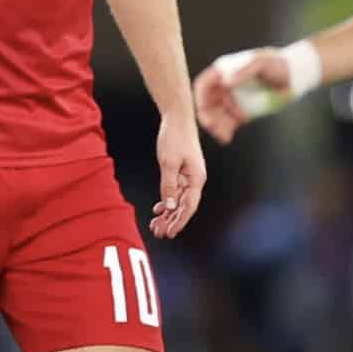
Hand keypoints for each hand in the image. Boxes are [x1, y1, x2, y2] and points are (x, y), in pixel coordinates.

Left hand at [148, 117, 207, 238]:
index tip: (169, 233)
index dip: (179, 222)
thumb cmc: (174, 137)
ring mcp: (189, 176)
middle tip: (158, 233)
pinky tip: (158, 210)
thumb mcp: (168, 162)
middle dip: (172, 221)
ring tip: (156, 225)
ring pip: (179, 201)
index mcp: (197, 179)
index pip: (189, 207)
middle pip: (184, 207)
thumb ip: (169, 185)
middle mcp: (195, 180)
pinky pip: (176, 192)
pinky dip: (168, 201)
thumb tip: (170, 207)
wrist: (177, 117)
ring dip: (169, 214)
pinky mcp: (182, 171)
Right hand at [192, 49, 289, 144]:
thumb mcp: (261, 63)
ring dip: (216, 126)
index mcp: (224, 71)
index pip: (204, 84)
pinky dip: (225, 131)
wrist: (294, 76)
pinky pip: (228, 123)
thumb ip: (243, 72)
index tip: (203, 109)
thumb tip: (226, 81)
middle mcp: (225, 86)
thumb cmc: (277, 63)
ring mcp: (232, 100)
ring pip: (216, 116)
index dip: (200, 97)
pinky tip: (227, 137)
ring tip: (223, 136)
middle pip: (207, 103)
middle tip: (214, 127)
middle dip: (208, 116)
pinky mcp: (241, 112)